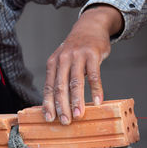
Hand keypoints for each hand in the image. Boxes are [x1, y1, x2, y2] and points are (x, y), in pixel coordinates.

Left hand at [42, 4, 122, 124]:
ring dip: (77, 100)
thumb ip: (60, 78)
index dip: (48, 104)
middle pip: (61, 86)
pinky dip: (96, 89)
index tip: (49, 119)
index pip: (49, 87)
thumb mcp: (63, 60)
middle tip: (65, 121)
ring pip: (76, 82)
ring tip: (79, 115)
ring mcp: (78, 56)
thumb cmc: (76, 49)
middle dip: (62, 106)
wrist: (90, 26)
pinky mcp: (93, 54)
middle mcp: (63, 60)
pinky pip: (94, 75)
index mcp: (53, 64)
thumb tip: (58, 104)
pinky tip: (98, 101)